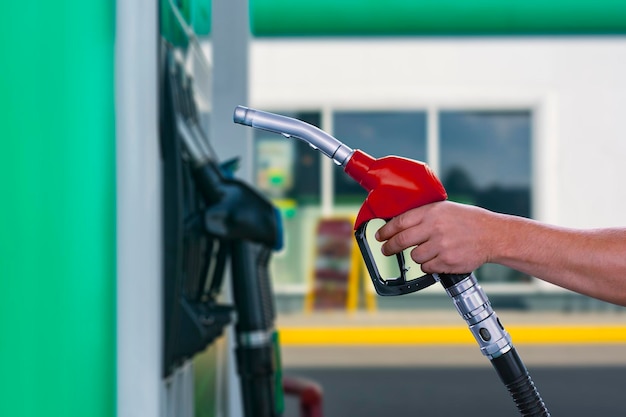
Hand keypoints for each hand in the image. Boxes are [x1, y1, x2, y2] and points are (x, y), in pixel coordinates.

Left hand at [375, 201, 500, 273]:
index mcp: (431, 213)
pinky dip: (429, 265)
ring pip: (415, 257)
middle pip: (401, 241)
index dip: (386, 231)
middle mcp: (435, 229)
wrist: (492, 235)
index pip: (400, 222)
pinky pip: (427, 267)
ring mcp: (441, 246)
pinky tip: (438, 258)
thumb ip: (422, 215)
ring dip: (417, 256)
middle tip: (385, 250)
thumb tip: (398, 223)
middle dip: (389, 247)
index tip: (379, 236)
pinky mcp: (447, 262)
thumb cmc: (467, 220)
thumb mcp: (444, 209)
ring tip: (427, 251)